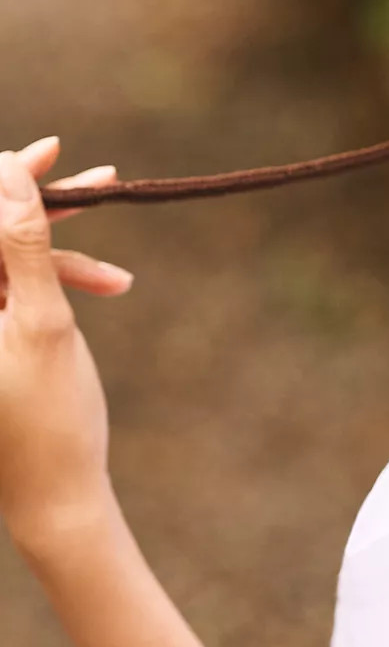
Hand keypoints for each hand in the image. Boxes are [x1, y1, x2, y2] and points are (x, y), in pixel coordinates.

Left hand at [0, 138, 131, 548]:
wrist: (54, 496)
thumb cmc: (48, 419)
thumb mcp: (44, 321)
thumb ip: (23, 243)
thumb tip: (8, 172)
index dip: (5, 181)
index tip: (51, 150)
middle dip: (38, 205)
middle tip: (99, 178)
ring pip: (6, 257)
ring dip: (60, 245)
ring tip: (119, 249)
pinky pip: (15, 287)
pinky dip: (57, 280)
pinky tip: (109, 282)